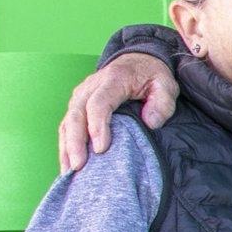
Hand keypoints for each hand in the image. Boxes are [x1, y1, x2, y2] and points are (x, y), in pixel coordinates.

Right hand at [59, 53, 179, 173]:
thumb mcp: (166, 85)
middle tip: (79, 166)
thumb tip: (150, 123)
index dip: (97, 126)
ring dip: (66, 146)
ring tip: (69, 171)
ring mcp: (81, 95)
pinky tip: (67, 164)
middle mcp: (90, 86)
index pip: (99, 104)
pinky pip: (67, 125)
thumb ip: (162, 103)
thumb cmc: (152, 75)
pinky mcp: (77, 104)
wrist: (138, 60)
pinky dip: (65, 144)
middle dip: (76, 142)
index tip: (101, 149)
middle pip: (77, 114)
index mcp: (113, 80)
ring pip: (68, 121)